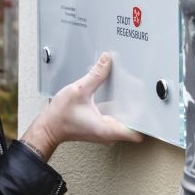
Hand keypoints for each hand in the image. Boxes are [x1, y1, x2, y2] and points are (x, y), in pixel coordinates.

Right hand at [21, 53, 142, 160]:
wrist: (48, 126)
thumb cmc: (61, 116)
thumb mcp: (79, 90)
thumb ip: (95, 74)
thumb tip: (107, 60)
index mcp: (108, 129)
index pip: (138, 131)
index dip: (145, 118)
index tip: (146, 103)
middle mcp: (109, 134)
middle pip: (134, 123)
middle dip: (137, 106)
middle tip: (137, 89)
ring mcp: (106, 132)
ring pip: (125, 120)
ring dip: (128, 106)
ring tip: (128, 88)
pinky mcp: (101, 127)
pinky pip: (116, 118)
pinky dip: (118, 106)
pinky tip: (114, 94)